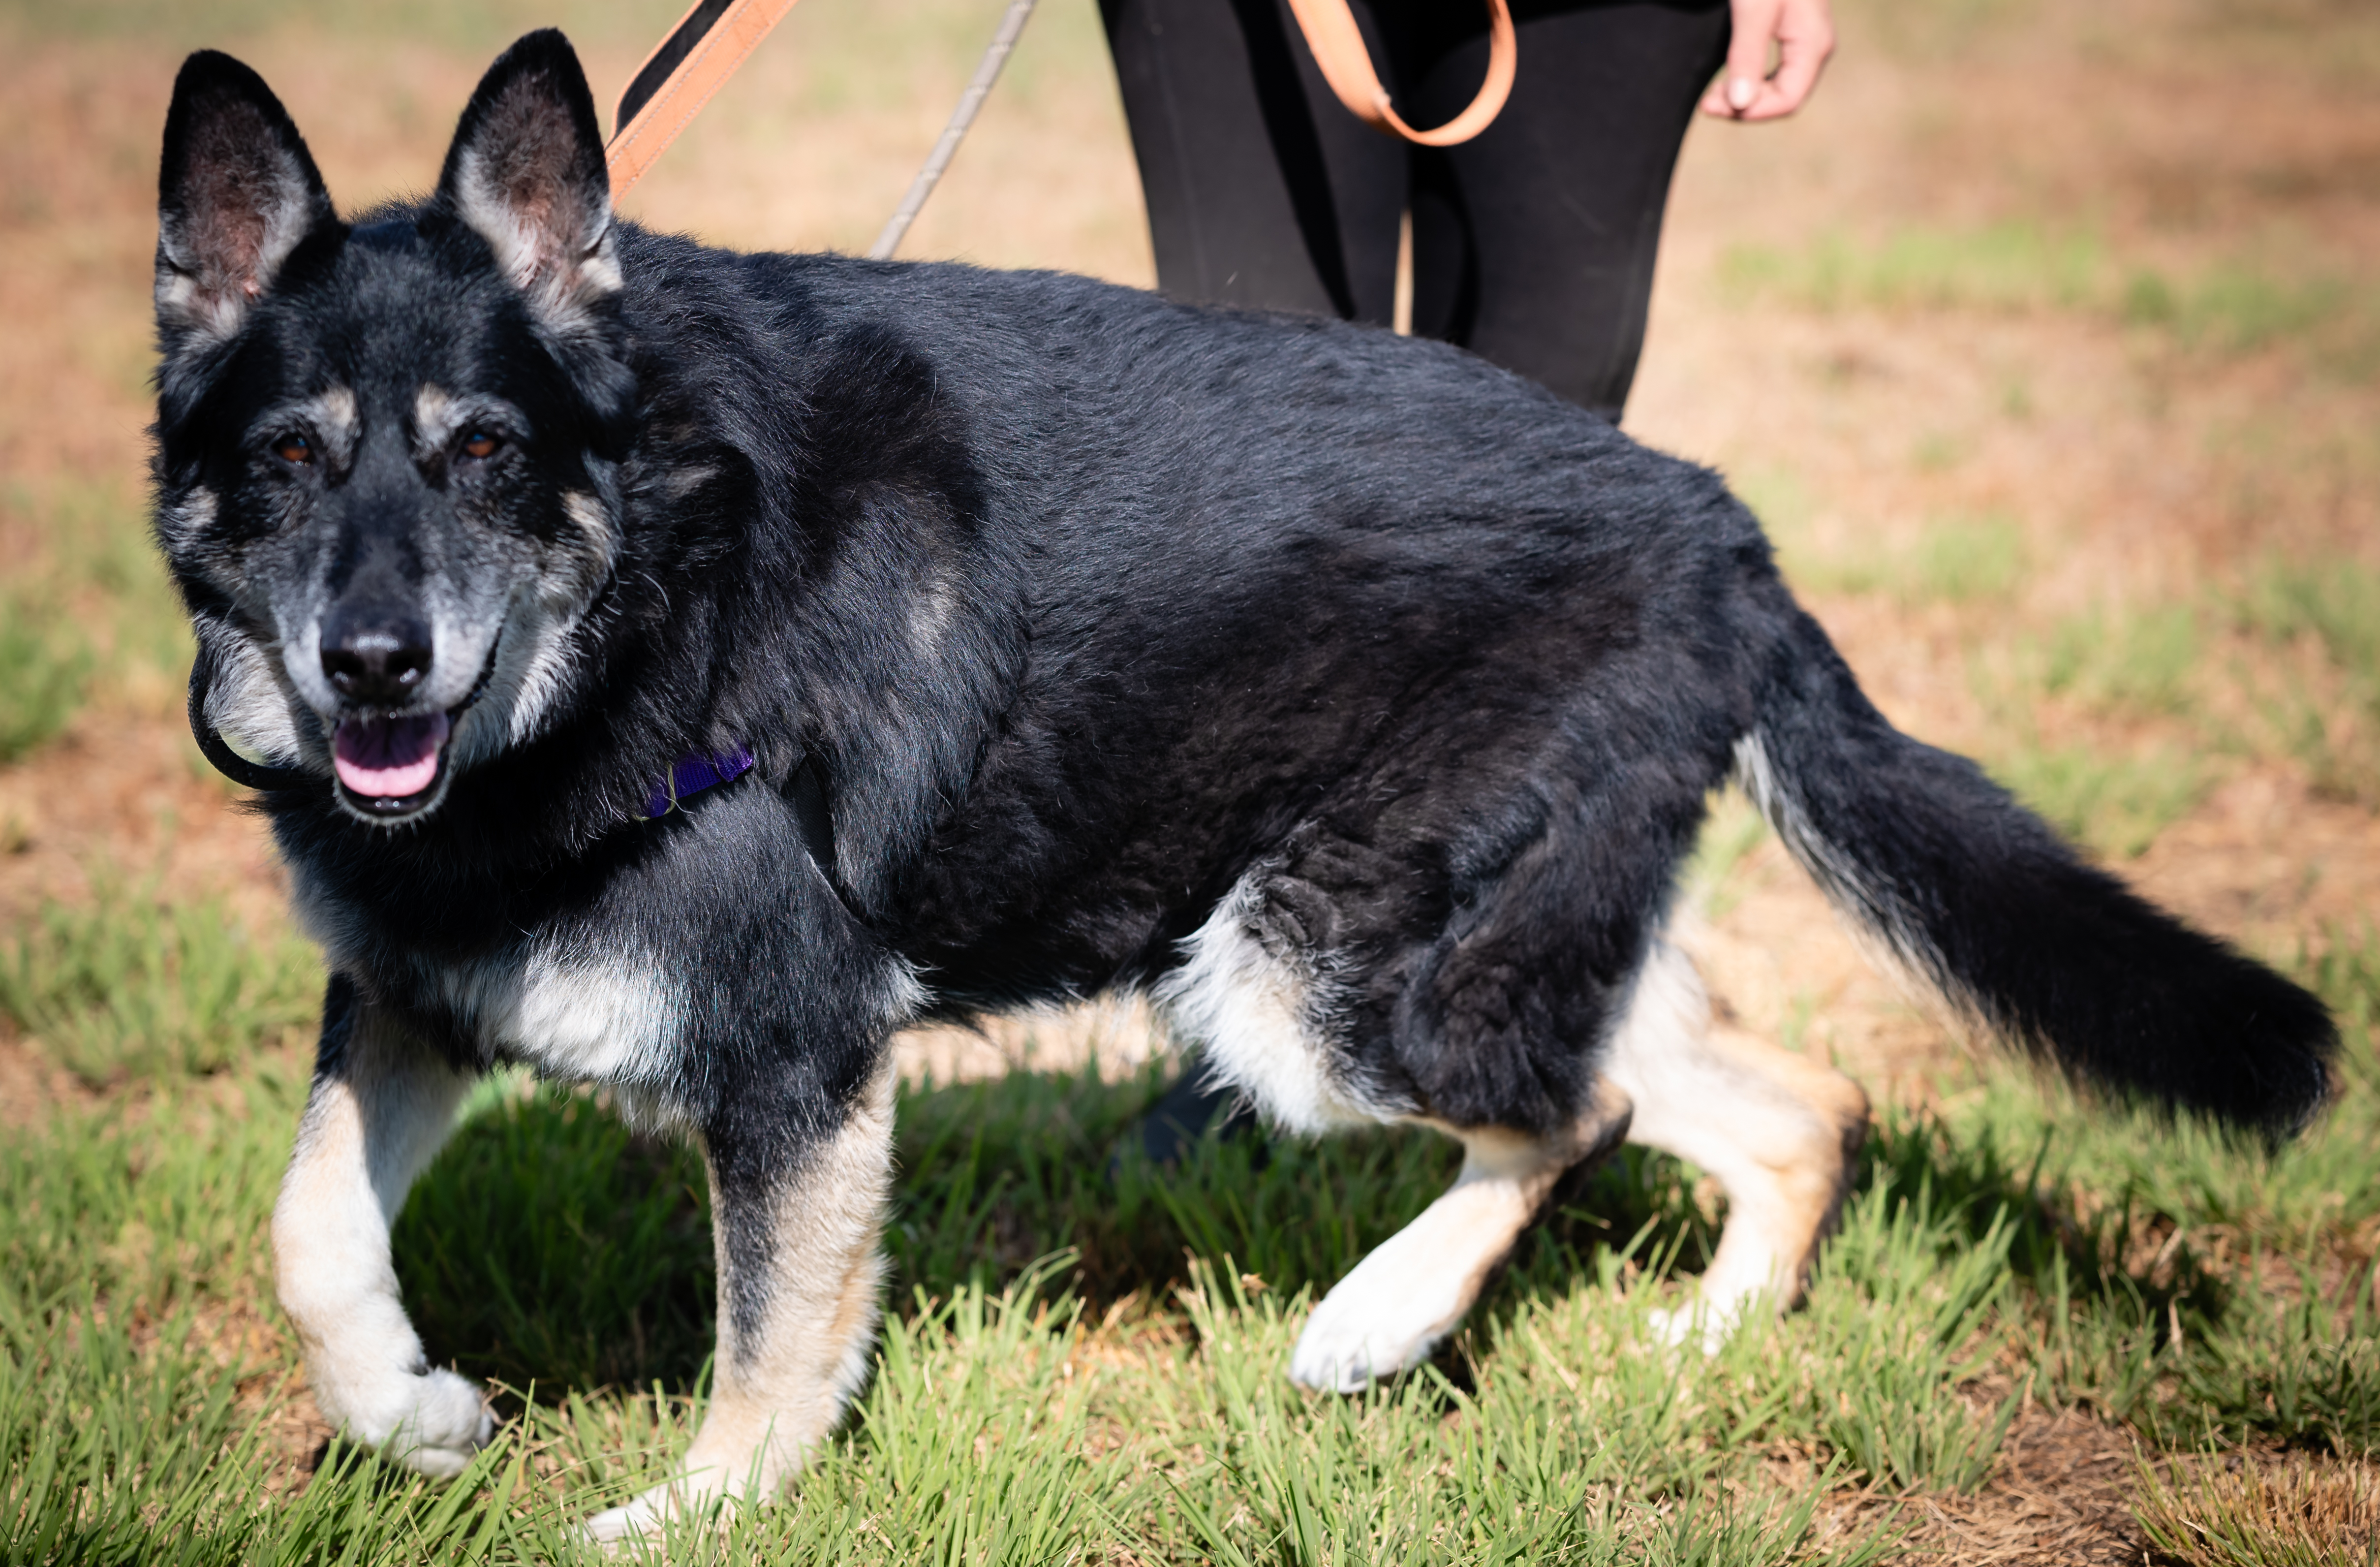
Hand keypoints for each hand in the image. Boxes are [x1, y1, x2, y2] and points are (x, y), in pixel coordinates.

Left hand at [1701, 0, 1833, 120]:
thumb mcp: (1753, 8)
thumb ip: (1748, 54)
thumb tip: (1740, 104)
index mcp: (1813, 44)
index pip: (1787, 101)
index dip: (1750, 113)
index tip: (1711, 104)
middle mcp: (1813, 46)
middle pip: (1781, 97)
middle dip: (1744, 106)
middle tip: (1706, 101)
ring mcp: (1802, 39)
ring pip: (1775, 85)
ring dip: (1743, 95)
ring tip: (1711, 94)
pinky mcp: (1787, 30)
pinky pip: (1771, 68)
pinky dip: (1747, 78)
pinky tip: (1726, 78)